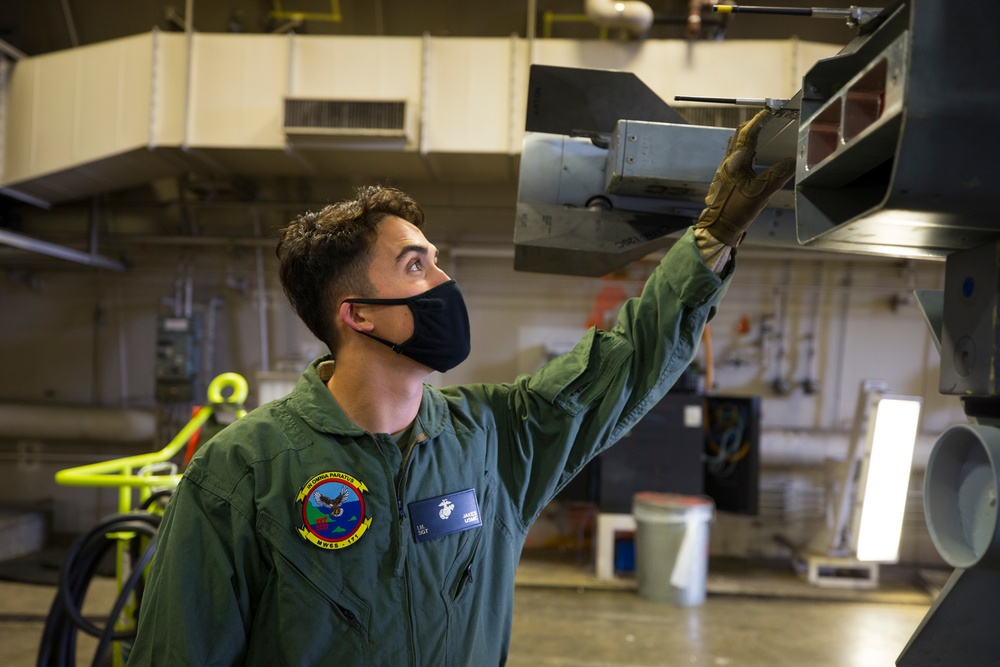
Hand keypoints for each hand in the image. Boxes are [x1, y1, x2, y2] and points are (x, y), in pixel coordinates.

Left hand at [695, 108, 794, 246]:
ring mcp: (725, 169)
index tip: (770, 110)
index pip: (747, 133)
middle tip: (769, 118)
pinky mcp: (726, 177)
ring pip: (736, 144)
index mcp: (734, 162)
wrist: (718, 228)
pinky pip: (736, 155)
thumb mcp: (761, 193)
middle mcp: (727, 162)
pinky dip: (747, 148)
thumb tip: (794, 160)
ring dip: (749, 135)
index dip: (759, 120)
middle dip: (754, 124)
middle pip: (739, 135)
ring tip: (764, 131)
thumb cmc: (735, 211)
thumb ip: (778, 175)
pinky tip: (756, 154)